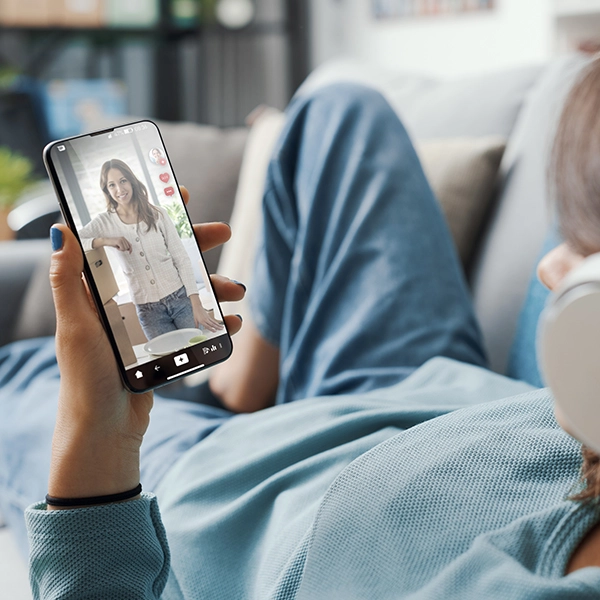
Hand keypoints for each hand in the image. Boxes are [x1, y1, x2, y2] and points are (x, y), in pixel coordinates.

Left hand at [47, 186, 243, 505]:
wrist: (105, 428)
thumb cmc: (85, 376)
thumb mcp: (76, 324)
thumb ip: (68, 279)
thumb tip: (59, 229)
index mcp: (106, 288)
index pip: (130, 240)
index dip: (153, 216)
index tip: (177, 195)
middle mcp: (130, 299)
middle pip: (168, 261)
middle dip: (196, 245)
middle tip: (223, 231)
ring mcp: (152, 321)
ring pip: (190, 292)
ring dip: (216, 287)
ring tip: (238, 291)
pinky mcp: (168, 344)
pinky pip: (198, 325)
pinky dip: (217, 322)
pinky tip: (232, 323)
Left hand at [189, 294, 223, 332]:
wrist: (197, 307)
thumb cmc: (196, 312)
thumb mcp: (195, 320)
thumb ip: (196, 325)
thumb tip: (196, 329)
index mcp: (202, 321)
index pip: (208, 326)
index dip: (212, 329)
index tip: (215, 331)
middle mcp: (206, 319)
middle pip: (212, 324)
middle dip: (217, 327)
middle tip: (221, 329)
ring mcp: (208, 318)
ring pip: (214, 322)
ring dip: (218, 325)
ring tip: (222, 327)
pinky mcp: (209, 316)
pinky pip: (213, 320)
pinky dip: (216, 322)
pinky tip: (218, 324)